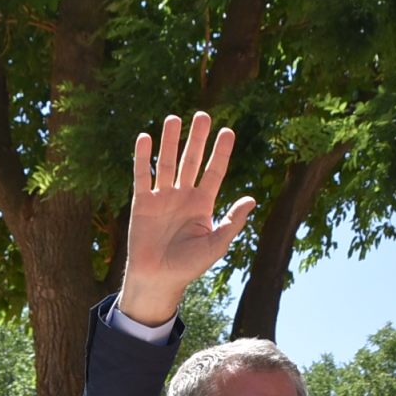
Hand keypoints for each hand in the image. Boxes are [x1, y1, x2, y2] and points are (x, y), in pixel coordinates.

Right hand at [116, 112, 254, 324]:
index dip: (221, 152)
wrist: (158, 279)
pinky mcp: (142, 202)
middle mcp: (183, 195)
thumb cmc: (189, 266)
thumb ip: (232, 222)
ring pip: (167, 162)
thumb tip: (252, 199)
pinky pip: (142, 175)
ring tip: (174, 118)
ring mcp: (162, 197)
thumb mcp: (215, 245)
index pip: (214, 171)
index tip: (228, 131)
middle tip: (203, 115)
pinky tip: (145, 138)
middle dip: (197, 138)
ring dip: (170, 141)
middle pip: (192, 160)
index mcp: (203, 204)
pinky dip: (143, 157)